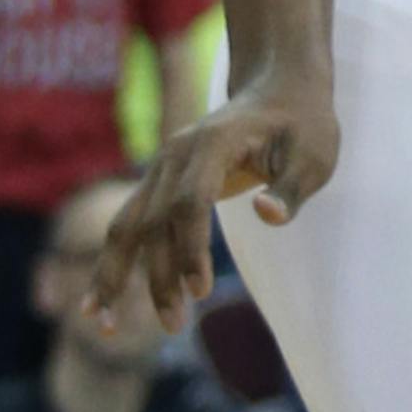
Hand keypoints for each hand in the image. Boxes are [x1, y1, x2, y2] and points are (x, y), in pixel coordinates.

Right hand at [86, 72, 339, 331]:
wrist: (277, 84)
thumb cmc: (302, 123)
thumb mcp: (314, 153)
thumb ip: (291, 188)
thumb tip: (266, 217)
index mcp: (214, 143)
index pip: (191, 201)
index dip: (192, 248)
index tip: (202, 291)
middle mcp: (176, 153)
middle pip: (155, 221)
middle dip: (160, 277)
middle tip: (175, 326)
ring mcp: (161, 166)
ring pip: (127, 225)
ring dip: (115, 276)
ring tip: (104, 327)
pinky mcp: (158, 181)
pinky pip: (127, 223)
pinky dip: (111, 262)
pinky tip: (97, 303)